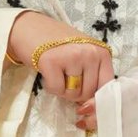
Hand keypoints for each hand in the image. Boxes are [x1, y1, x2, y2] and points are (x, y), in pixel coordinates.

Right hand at [8, 10, 113, 131]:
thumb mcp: (83, 55)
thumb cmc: (58, 44)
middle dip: (76, 93)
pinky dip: (50, 86)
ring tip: (57, 72)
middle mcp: (90, 53)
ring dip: (63, 90)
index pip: (107, 87)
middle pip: (89, 93)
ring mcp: (72, 56)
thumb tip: (92, 108)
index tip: (86, 107)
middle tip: (65, 78)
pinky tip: (48, 72)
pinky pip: (57, 90)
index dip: (97, 102)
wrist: (30, 28)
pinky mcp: (53, 61)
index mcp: (102, 53)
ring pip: (73, 94)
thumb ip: (92, 76)